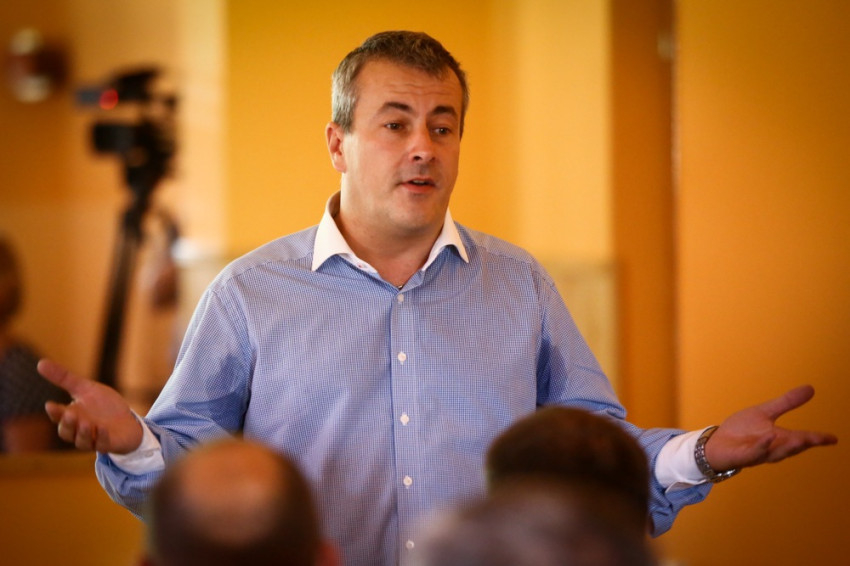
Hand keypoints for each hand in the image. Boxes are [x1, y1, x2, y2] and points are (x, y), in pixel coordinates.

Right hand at [38, 359, 142, 453]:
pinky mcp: (108, 443)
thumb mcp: (85, 388)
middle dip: (67, 424)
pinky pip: (102, 444)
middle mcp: (79, 430)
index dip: (54, 412)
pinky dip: (101, 437)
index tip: (50, 405)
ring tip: (86, 423)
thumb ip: (64, 378)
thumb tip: (40, 363)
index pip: (58, 416)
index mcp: (71, 416)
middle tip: (69, 414)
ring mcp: (93, 438)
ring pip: (81, 441)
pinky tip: (102, 429)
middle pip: (66, 432)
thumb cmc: (103, 406)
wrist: (127, 421)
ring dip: (82, 432)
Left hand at [704, 385, 837, 471]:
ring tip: (800, 439)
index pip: (802, 438)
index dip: (818, 439)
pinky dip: (762, 446)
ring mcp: (758, 453)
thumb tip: (811, 388)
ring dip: (787, 447)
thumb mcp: (765, 412)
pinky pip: (754, 453)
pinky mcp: (742, 456)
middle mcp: (772, 448)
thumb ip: (786, 402)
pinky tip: (768, 436)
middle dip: (804, 443)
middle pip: (791, 447)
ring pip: (776, 452)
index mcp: (779, 438)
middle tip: (816, 438)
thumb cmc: (742, 431)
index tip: (833, 438)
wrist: (717, 444)